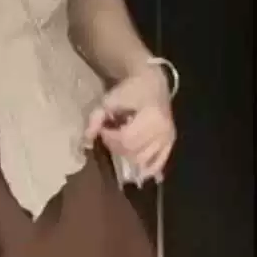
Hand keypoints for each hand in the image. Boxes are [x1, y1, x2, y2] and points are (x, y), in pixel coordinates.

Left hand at [84, 64, 176, 182]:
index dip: (110, 139)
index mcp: (152, 117)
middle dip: (117, 147)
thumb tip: (86, 141)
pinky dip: (147, 169)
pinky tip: (137, 173)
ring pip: (144, 160)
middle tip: (110, 136)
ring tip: (121, 141)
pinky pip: (159, 163)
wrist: (152, 83)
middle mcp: (163, 131)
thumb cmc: (130, 89)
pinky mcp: (170, 143)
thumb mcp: (109, 100)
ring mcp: (169, 138)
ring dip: (128, 156)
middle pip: (135, 152)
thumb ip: (96, 119)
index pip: (127, 139)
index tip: (103, 130)